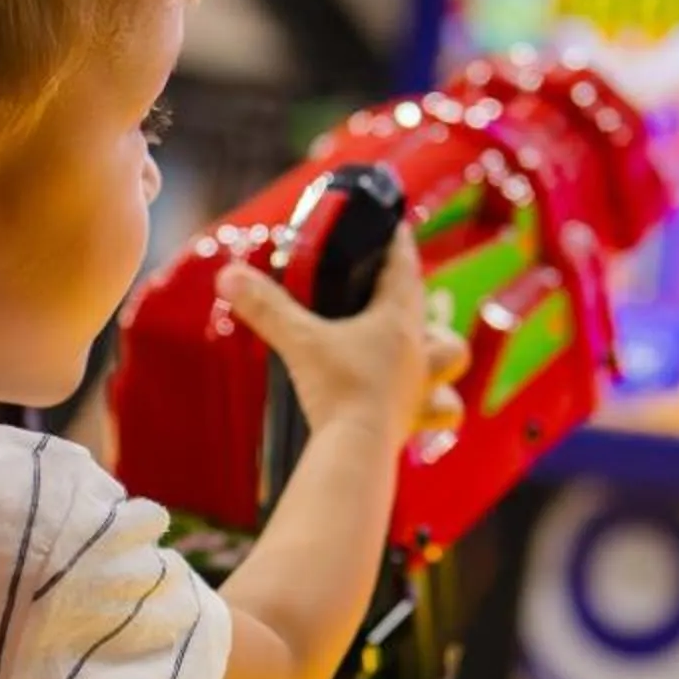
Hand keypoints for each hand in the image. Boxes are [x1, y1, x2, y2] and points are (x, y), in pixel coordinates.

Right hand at [216, 227, 468, 453]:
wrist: (356, 451)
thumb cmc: (338, 389)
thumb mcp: (298, 340)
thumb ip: (265, 306)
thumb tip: (228, 276)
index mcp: (398, 324)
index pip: (406, 271)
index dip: (400, 247)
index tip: (397, 228)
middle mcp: (418, 355)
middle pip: (442, 327)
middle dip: (429, 316)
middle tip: (402, 311)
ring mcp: (418, 391)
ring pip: (450, 369)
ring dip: (441, 363)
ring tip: (419, 360)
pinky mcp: (410, 423)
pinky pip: (435, 413)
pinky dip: (427, 408)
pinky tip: (407, 408)